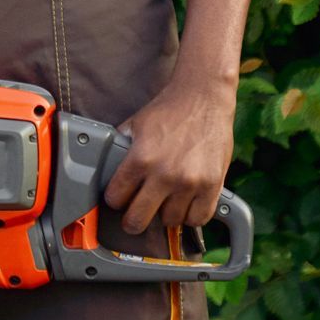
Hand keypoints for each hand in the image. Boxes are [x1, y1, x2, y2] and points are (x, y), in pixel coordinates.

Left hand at [101, 78, 236, 233]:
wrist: (203, 98)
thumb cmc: (169, 110)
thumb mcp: (134, 126)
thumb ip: (121, 148)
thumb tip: (106, 164)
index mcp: (140, 159)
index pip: (116, 198)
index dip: (115, 201)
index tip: (118, 200)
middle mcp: (164, 174)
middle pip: (138, 219)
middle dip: (133, 220)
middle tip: (135, 218)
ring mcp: (190, 182)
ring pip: (170, 221)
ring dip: (165, 215)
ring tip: (164, 204)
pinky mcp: (213, 185)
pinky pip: (199, 218)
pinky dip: (191, 217)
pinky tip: (186, 206)